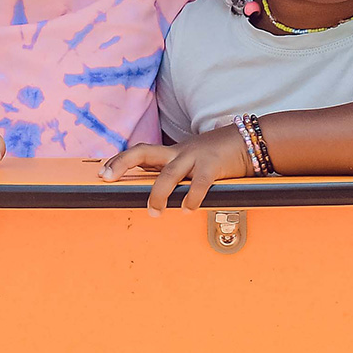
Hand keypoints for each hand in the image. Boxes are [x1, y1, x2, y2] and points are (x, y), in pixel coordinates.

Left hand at [99, 125, 251, 213]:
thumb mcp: (192, 160)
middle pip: (143, 152)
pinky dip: (192, 197)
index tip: (102, 172)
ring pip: (168, 173)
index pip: (138, 151)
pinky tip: (187, 209)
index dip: (119, 160)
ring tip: (154, 212)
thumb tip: (155, 191)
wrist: (250, 140)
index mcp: (172, 152)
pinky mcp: (213, 165)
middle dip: (122, 163)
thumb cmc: (218, 155)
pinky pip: (200, 183)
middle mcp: (178, 152)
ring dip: (158, 193)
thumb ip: (174, 171)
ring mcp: (195, 157)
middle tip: (107, 178)